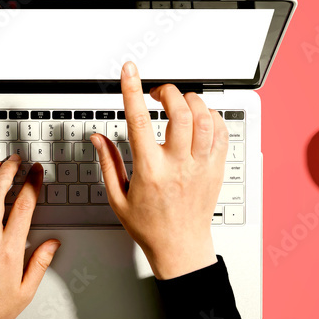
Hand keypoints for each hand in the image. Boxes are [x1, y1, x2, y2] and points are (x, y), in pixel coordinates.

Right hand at [90, 61, 227, 279]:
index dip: (132, 90)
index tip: (129, 71)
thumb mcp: (118, 198)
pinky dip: (211, 117)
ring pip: (204, 119)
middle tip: (158, 93)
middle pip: (180, 113)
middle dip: (168, 92)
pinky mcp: (216, 169)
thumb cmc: (150, 226)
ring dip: (191, 102)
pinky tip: (199, 120)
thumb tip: (98, 138)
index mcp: (150, 171)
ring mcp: (201, 166)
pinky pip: (221, 132)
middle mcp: (178, 165)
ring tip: (179, 104)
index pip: (139, 121)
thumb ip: (108, 163)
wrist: (180, 247)